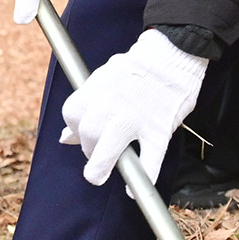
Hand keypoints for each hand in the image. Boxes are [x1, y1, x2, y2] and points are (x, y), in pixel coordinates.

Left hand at [59, 27, 210, 185]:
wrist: (174, 52)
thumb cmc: (138, 68)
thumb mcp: (104, 78)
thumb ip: (86, 105)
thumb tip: (64, 137)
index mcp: (95, 88)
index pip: (72, 115)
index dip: (74, 129)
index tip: (83, 135)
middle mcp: (111, 104)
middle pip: (87, 134)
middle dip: (88, 148)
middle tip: (97, 153)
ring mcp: (135, 118)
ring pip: (109, 149)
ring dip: (101, 167)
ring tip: (99, 176)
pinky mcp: (159, 129)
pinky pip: (150, 159)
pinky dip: (145, 177)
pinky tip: (138, 188)